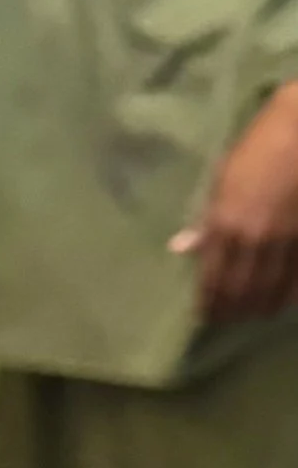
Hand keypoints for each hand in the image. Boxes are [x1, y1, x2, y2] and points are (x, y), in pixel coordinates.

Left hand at [172, 84, 297, 323]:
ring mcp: (284, 240)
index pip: (211, 278)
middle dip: (231, 312)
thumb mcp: (222, 179)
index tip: (205, 314)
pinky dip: (287, 295)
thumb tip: (181, 249)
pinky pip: (295, 278)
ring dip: (259, 309)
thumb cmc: (259, 147)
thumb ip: (205, 219)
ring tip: (252, 315)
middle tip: (227, 320)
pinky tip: (281, 301)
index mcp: (223, 224)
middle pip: (239, 292)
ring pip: (269, 291)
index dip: (208, 303)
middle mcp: (252, 239)